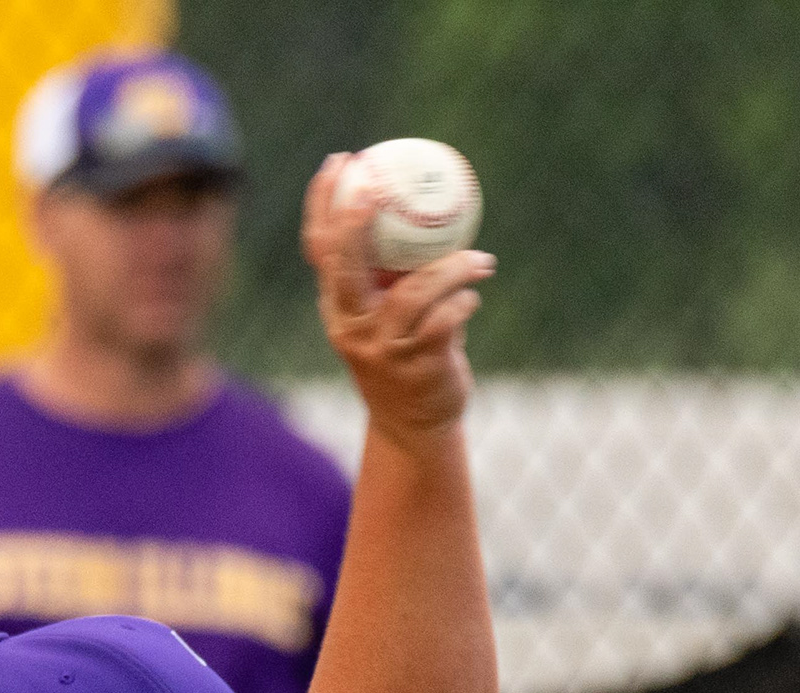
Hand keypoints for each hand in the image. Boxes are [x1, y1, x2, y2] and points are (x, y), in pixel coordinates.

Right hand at [303, 155, 494, 440]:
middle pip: (344, 267)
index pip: (320, 247)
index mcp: (339, 306)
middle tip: (376, 189)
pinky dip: (463, 304)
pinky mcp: (413, 368)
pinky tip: (474, 296)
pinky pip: (443, 324)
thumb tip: (433, 205)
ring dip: (452, 270)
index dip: (324, 202)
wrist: (413, 425)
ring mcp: (379, 349)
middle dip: (355, 224)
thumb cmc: (409, 354)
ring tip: (480, 260)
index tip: (341, 161)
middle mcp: (350, 326)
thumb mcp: (393, 310)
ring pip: (411, 294)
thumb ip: (402, 268)